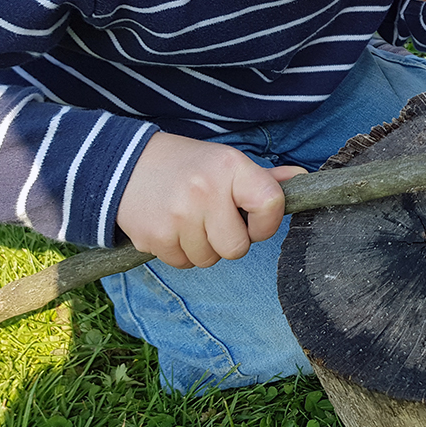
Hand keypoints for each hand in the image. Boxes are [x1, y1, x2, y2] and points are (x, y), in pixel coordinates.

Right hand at [116, 132, 306, 267]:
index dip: (267, 222)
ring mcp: (179, 216)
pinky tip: (173, 227)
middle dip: (231, 240)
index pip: (271, 205)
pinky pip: (184, 263)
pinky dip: (181, 252)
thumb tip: (302, 180)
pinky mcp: (155, 237)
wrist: (124, 166)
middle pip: (238, 247)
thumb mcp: (226, 162)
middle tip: (215, 219)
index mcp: (231, 167)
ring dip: (204, 247)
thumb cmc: (188, 166)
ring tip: (191, 219)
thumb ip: (263, 178)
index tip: (255, 218)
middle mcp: (206, 190)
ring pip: (211, 259)